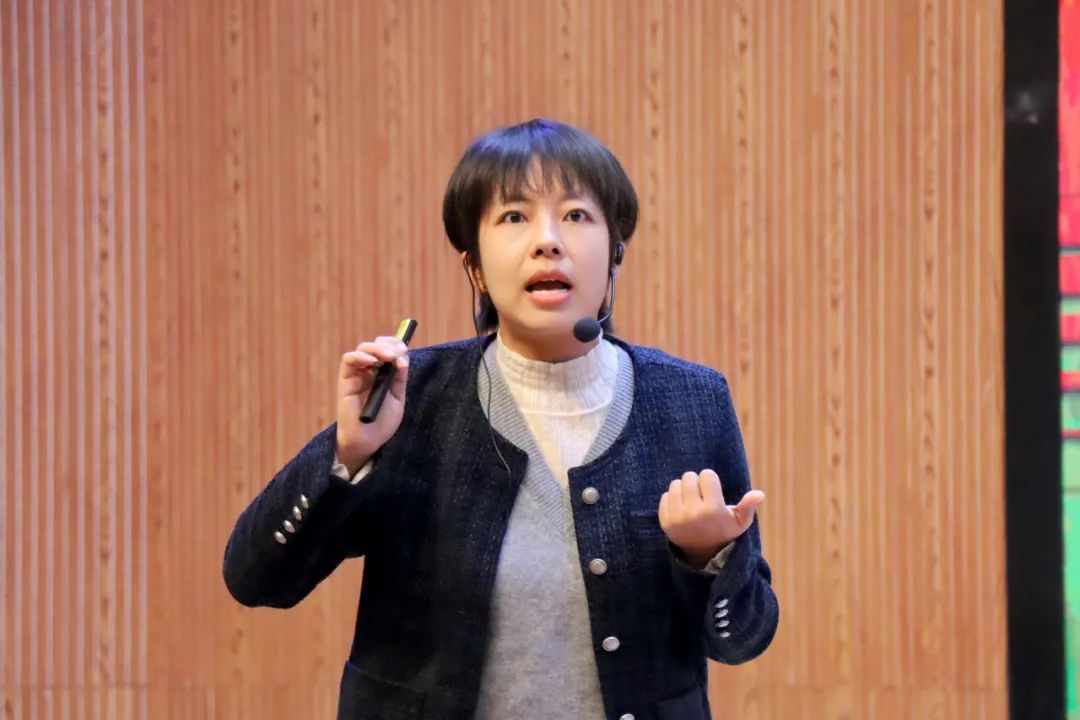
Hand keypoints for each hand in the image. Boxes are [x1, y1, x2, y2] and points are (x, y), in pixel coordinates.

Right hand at [335, 336, 409, 474]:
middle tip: (398, 352)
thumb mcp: (397, 398)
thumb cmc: (382, 422)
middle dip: (388, 344)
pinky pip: (348, 361)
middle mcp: (369, 371)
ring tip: (389, 356)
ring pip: (362, 349)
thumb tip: (403, 358)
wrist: (368, 441)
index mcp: (382, 374)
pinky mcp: (346, 381)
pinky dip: (359, 356)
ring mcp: (357, 375)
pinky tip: (371, 362)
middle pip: (375, 346)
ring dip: (377, 348)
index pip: (386, 350)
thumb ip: (399, 378)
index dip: (395, 345)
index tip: (404, 348)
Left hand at [658, 469, 764, 567]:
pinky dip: (673, 499)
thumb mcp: (740, 522)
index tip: (712, 489)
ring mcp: (677, 517)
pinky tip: (682, 508)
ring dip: (684, 488)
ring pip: (676, 484)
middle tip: (701, 493)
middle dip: (696, 482)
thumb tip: (759, 494)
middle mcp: (693, 513)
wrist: (703, 554)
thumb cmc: (724, 532)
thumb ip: (748, 507)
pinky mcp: (665, 521)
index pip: (707, 475)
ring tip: (691, 499)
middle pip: (689, 477)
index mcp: (713, 510)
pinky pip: (665, 496)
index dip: (710, 480)